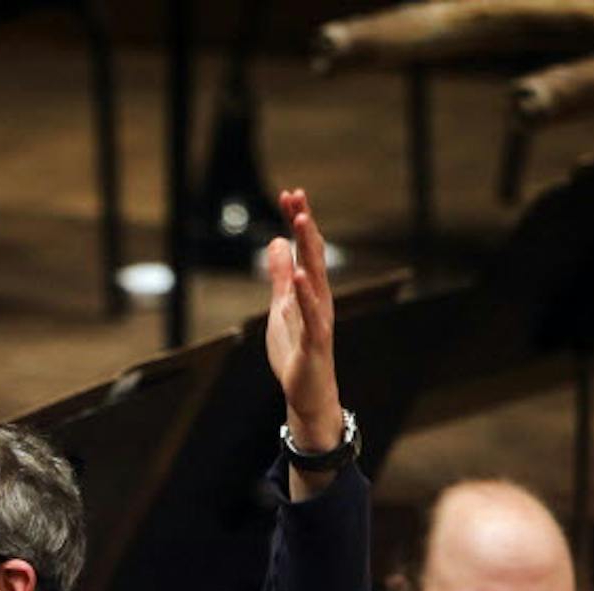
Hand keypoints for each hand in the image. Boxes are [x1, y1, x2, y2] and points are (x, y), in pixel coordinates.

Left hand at [263, 188, 342, 462]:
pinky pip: (311, 314)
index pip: (306, 249)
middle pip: (313, 256)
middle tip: (296, 196)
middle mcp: (319, 299)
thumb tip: (274, 244)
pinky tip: (301, 276)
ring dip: (309, 250)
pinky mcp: (314, 341)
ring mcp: (318, 319)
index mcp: (311, 290)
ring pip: (315, 278)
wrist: (307, 393)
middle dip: (304, 226)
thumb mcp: (281, 307)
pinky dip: (306, 295)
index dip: (298, 222)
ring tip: (301, 223)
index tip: (289, 195)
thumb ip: (280, 276)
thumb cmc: (296, 350)